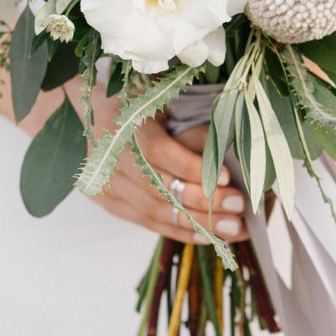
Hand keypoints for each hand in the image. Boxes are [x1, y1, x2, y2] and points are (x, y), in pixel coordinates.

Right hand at [87, 86, 248, 243]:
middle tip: (238, 206)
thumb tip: (226, 155)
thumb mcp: (164, 100)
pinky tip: (208, 235)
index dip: (191, 167)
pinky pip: (148, 223)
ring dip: (196, 222)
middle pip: (157, 188)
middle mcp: (107, 156)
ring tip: (231, 227)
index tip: (227, 178)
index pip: (156, 151)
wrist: (97, 113)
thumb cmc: (139, 102)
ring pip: (154, 211)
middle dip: (202, 201)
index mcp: (120, 121)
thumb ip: (189, 126)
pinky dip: (180, 231)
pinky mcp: (109, 202)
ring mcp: (104, 183)